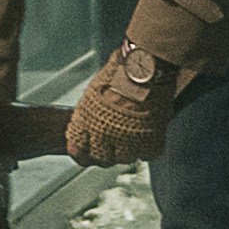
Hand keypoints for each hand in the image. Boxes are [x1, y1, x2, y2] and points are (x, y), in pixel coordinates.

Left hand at [62, 46, 176, 167]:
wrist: (143, 68)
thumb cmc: (119, 72)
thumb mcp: (94, 91)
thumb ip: (88, 114)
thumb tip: (86, 127)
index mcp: (86, 123)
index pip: (78, 151)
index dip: (83, 153)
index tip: (87, 153)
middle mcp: (104, 136)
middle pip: (102, 159)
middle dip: (107, 153)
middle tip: (114, 142)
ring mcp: (127, 141)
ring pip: (124, 159)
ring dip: (128, 149)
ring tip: (133, 133)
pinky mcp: (149, 141)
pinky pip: (147, 154)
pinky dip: (148, 145)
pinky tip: (148, 132)